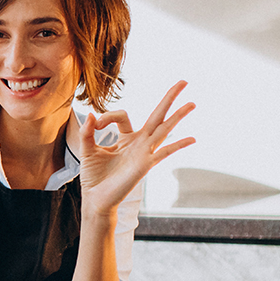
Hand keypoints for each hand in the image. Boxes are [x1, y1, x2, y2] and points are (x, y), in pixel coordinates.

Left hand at [77, 80, 195, 215]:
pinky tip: (192, 139)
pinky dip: (177, 145)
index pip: (123, 116)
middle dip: (169, 98)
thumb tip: (91, 114)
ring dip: (178, 116)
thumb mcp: (87, 149)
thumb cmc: (94, 177)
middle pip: (157, 115)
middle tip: (183, 82)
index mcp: (126, 138)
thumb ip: (88, 132)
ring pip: (164, 129)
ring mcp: (144, 152)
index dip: (107, 117)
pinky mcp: (145, 164)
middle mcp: (139, 143)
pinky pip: (164, 152)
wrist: (96, 199)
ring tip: (192, 103)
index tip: (96, 125)